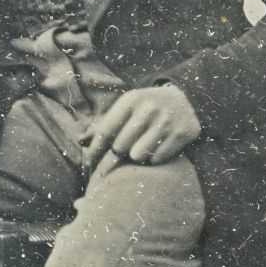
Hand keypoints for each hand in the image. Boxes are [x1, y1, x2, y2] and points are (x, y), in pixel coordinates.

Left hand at [79, 84, 201, 171]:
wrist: (184, 100)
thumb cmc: (145, 109)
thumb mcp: (125, 109)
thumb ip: (103, 125)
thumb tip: (81, 141)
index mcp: (130, 100)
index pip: (105, 131)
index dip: (95, 151)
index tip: (89, 166)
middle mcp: (148, 108)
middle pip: (121, 147)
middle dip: (119, 155)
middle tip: (123, 154)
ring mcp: (166, 120)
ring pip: (139, 155)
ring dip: (138, 157)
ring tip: (142, 148)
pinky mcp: (182, 132)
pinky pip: (158, 159)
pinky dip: (155, 158)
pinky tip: (158, 148)